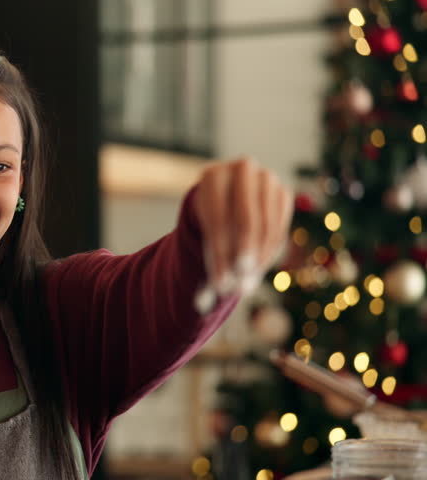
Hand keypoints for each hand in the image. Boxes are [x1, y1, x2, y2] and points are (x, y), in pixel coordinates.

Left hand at [193, 157, 293, 297]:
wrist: (230, 201)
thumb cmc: (211, 224)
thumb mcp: (203, 239)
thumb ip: (207, 267)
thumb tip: (201, 307)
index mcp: (212, 176)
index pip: (217, 219)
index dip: (219, 255)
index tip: (220, 286)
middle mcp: (241, 171)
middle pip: (246, 219)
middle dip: (243, 255)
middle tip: (240, 288)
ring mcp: (267, 179)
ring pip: (266, 226)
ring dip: (258, 260)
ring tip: (246, 286)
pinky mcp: (284, 193)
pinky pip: (280, 227)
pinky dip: (270, 252)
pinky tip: (256, 270)